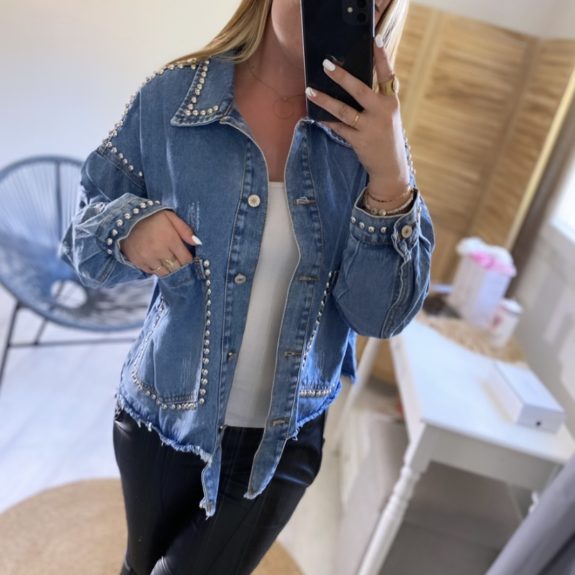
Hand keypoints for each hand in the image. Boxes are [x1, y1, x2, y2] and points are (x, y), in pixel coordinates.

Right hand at [119, 210, 200, 275]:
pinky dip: (157, 269)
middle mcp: (159, 251)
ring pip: (165, 272)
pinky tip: (157, 260)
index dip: (189, 260)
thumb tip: (198, 243)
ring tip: (168, 261)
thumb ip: (185, 230)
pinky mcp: (138, 262)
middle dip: (180, 265)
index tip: (187, 257)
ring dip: (169, 269)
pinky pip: (153, 272)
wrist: (126, 219)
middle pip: (176, 268)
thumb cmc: (152, 217)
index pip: (186, 260)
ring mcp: (148, 258)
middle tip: (179, 260)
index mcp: (170, 239)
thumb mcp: (170, 217)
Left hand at [305, 37, 409, 193]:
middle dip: (342, 77)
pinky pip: (338, 128)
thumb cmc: (385, 136)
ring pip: (343, 111)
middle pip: (360, 90)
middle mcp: (382, 112)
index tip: (375, 39)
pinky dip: (326, 120)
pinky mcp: (359, 141)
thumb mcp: (387, 115)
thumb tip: (347, 83)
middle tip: (326, 65)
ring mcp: (370, 127)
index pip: (387, 74)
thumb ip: (375, 99)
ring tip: (309, 91)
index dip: (381, 56)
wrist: (390, 167)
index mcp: (391, 101)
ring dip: (324, 100)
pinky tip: (315, 114)